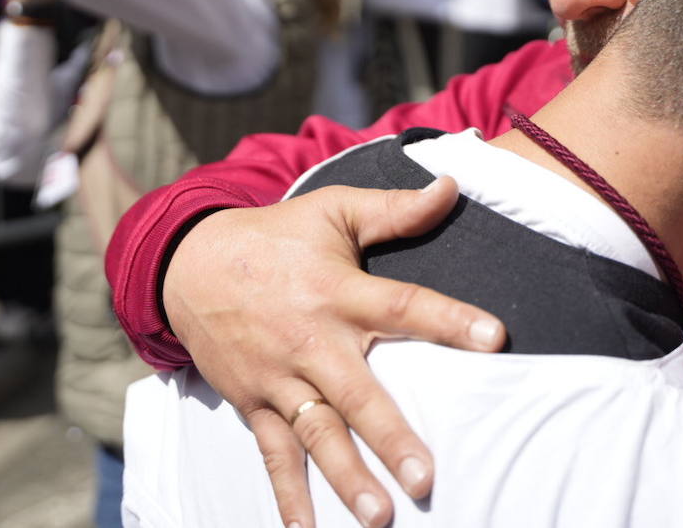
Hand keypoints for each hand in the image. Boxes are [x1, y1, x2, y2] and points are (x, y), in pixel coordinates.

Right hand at [165, 179, 505, 527]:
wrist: (188, 263)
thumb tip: (452, 186)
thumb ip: (394, 209)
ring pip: (317, 435)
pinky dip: (287, 498)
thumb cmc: (276, 237)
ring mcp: (278, 379)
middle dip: (390, 436)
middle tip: (424, 476)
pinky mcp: (254, 404)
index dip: (449, 320)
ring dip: (346, 478)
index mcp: (337, 291)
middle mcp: (310, 341)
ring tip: (378, 517)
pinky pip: (273, 456)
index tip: (494, 338)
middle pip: (357, 393)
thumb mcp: (332, 211)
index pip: (402, 306)